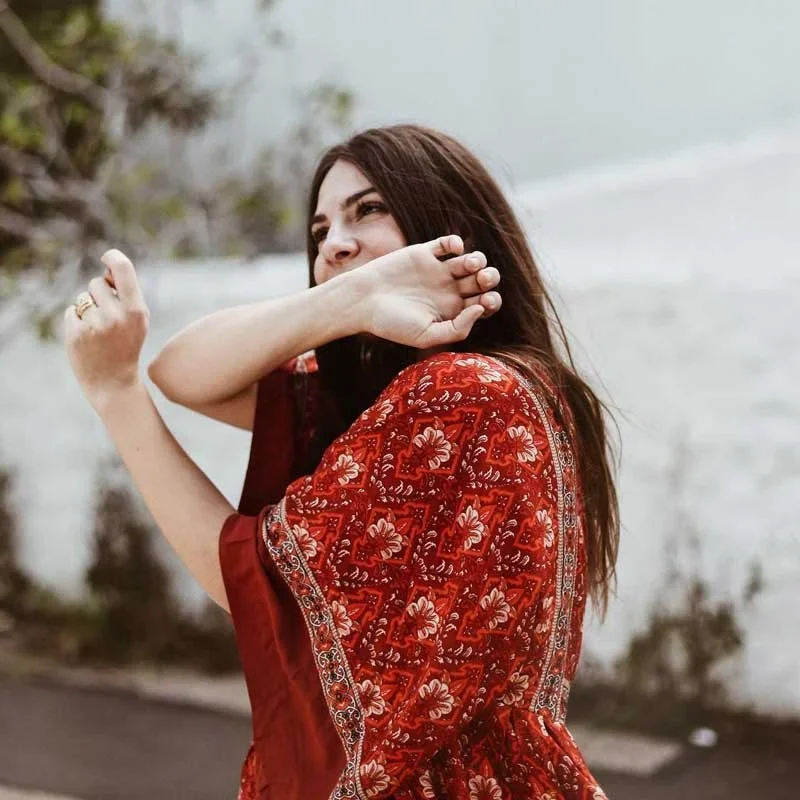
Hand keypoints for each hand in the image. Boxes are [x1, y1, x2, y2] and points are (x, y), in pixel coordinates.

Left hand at [64, 249, 149, 408]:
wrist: (114, 382)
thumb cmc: (127, 344)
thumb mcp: (138, 320)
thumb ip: (127, 293)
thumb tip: (108, 265)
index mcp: (136, 310)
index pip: (122, 268)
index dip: (112, 256)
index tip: (106, 256)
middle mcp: (116, 315)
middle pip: (96, 283)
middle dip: (99, 294)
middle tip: (108, 317)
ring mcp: (95, 325)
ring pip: (82, 297)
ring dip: (87, 308)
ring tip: (98, 329)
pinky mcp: (76, 333)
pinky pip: (71, 311)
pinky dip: (76, 321)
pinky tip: (87, 337)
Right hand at [359, 235, 501, 347]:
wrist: (362, 301)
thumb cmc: (392, 324)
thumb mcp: (425, 336)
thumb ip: (456, 329)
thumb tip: (480, 309)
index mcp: (451, 312)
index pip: (483, 305)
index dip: (491, 301)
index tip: (484, 301)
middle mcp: (448, 291)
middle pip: (482, 282)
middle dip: (489, 278)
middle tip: (482, 280)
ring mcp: (437, 271)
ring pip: (470, 261)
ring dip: (478, 260)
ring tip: (469, 265)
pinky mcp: (424, 253)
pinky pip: (448, 243)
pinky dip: (456, 242)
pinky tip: (452, 250)